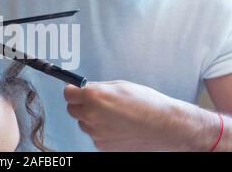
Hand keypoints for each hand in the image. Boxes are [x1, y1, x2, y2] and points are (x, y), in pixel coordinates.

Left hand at [64, 81, 216, 150]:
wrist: (163, 125)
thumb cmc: (146, 103)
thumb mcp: (119, 86)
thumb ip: (98, 87)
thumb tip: (84, 88)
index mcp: (94, 97)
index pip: (68, 93)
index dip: (73, 90)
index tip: (77, 89)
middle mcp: (91, 115)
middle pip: (72, 109)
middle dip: (80, 104)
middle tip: (96, 101)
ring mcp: (95, 132)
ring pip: (83, 122)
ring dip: (90, 117)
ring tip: (112, 114)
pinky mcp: (102, 144)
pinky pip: (94, 133)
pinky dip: (100, 129)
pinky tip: (117, 125)